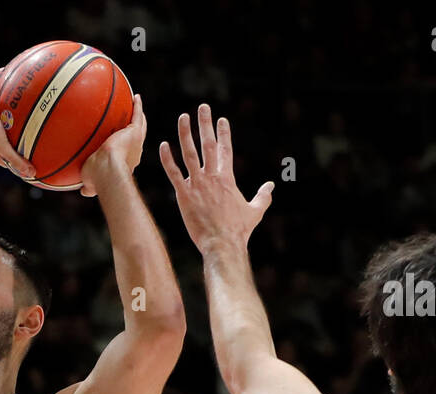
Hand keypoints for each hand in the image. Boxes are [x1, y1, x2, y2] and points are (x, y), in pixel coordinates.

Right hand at [0, 71, 35, 180]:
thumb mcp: (3, 147)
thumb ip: (16, 160)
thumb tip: (32, 174)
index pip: (5, 151)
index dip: (14, 154)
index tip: (26, 155)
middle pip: (4, 125)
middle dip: (14, 125)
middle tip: (28, 124)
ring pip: (0, 103)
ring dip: (9, 100)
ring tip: (23, 94)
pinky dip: (1, 76)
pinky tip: (14, 69)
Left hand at [79, 93, 145, 196]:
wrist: (107, 171)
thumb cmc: (98, 178)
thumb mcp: (90, 182)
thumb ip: (88, 186)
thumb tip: (82, 191)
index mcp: (125, 164)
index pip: (126, 155)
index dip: (125, 151)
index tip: (122, 146)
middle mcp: (134, 153)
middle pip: (136, 139)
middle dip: (135, 131)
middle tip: (132, 123)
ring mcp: (136, 141)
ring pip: (140, 126)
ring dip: (139, 116)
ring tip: (137, 106)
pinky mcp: (134, 132)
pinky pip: (137, 115)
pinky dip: (138, 106)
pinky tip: (136, 97)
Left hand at [160, 104, 272, 251]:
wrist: (222, 244)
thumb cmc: (239, 230)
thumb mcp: (255, 211)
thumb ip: (263, 196)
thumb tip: (271, 185)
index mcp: (228, 178)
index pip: (226, 150)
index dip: (224, 133)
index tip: (221, 119)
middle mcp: (212, 177)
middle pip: (208, 145)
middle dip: (205, 124)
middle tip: (203, 107)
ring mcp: (197, 185)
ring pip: (189, 154)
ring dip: (185, 134)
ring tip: (183, 117)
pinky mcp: (183, 195)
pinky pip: (173, 173)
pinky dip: (168, 159)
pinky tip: (163, 145)